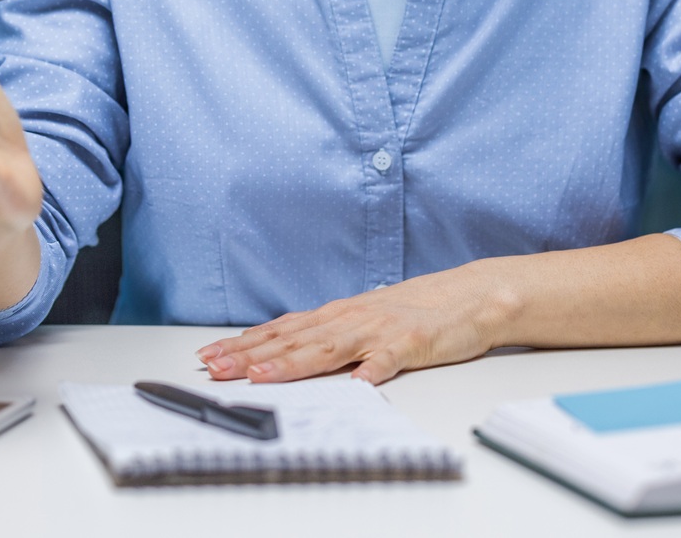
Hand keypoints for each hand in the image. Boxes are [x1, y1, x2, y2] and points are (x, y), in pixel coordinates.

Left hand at [195, 261, 515, 385]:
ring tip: (262, 376)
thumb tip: (286, 354)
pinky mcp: (411, 342)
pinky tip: (354, 385)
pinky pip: (388, 359)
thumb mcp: (364, 320)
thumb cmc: (416, 310)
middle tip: (215, 367)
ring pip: (328, 346)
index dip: (244, 344)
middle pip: (293, 339)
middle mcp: (350, 318)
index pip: (281, 330)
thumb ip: (329, 337)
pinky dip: (369, 370)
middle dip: (251, 355)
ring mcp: (379, 329)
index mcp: (337, 315)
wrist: (471, 295)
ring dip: (293, 362)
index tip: (209, 355)